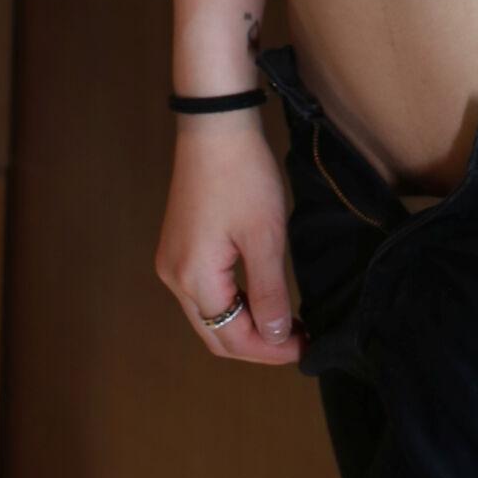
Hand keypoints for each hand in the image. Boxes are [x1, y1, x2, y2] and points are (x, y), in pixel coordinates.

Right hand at [156, 112, 305, 363]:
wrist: (215, 126)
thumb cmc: (243, 176)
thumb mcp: (265, 237)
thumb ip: (269, 293)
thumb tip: (275, 336)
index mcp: (194, 280)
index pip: (231, 338)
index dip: (268, 351)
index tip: (305, 349)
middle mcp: (174, 278)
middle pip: (215, 333)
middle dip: (256, 344)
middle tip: (297, 342)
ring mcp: (172, 261)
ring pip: (208, 314)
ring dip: (244, 325)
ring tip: (284, 324)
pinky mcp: (179, 246)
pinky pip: (204, 292)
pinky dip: (233, 303)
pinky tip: (260, 298)